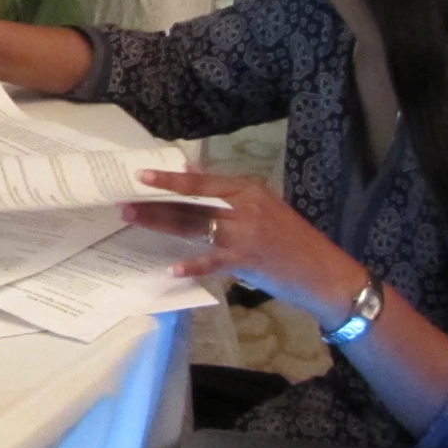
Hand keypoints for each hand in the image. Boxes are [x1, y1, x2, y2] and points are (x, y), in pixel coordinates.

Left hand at [127, 169, 364, 327]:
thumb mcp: (265, 207)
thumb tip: (193, 176)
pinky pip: (211, 261)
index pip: (201, 181)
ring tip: (133, 220)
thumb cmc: (292, 239)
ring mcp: (244, 234)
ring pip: (192, 226)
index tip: (141, 175)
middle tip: (124, 202)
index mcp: (248, 190)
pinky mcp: (246, 261)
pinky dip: (192, 265)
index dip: (170, 179)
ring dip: (160, 223)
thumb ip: (231, 195)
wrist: (324, 271)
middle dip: (155, 203)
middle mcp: (244, 207)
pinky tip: (172, 268)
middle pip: (190, 203)